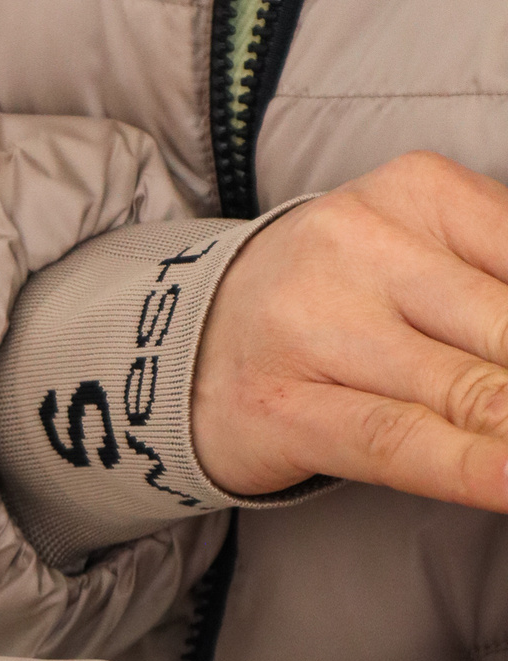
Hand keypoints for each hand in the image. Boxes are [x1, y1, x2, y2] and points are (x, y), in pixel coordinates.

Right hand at [192, 152, 507, 506]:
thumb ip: (503, 277)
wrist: (185, 344)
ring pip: (466, 389)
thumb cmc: (331, 301)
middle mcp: (359, 247)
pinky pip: (400, 442)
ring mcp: (313, 329)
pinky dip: (474, 468)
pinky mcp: (284, 408)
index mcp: (414, 192)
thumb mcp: (421, 251)